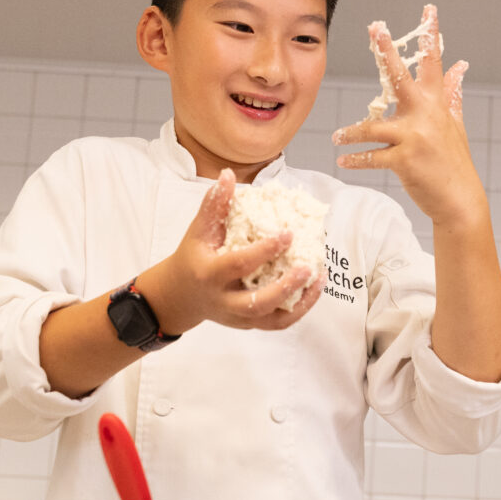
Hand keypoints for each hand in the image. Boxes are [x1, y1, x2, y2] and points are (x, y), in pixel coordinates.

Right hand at [140, 170, 321, 332]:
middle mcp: (224, 300)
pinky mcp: (250, 325)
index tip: (288, 234)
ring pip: (272, 319)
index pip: (238, 264)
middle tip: (306, 267)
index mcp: (209, 274)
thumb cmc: (194, 257)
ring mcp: (238, 317)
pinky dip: (300, 309)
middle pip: (256, 303)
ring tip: (318, 278)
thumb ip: (214, 205)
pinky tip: (314, 288)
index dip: (264, 250)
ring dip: (299, 302)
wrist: (181, 295)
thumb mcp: (199, 231)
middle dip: (284, 287)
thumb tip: (228, 175)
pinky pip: (279, 323)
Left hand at [332, 5, 485, 229]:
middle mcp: (426, 115)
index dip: (431, 35)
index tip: (430, 9)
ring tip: (337, 137)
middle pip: (401, 77)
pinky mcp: (405, 160)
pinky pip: (373, 156)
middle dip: (387, 52)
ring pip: (373, 127)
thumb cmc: (454, 161)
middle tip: (375, 28)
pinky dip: (356, 159)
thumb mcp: (454, 124)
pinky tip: (343, 161)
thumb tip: (461, 66)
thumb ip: (452, 93)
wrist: (460, 200)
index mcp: (436, 103)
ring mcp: (415, 137)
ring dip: (351, 132)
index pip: (433, 63)